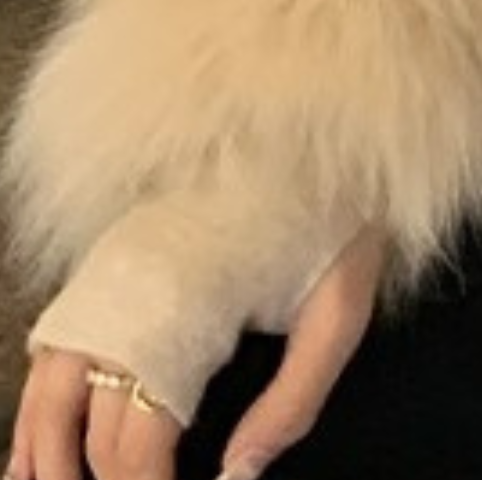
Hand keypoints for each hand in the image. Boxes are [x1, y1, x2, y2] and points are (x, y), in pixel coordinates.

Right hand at [8, 222, 385, 479]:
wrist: (321, 142)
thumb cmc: (332, 227)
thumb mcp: (337, 313)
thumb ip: (293, 401)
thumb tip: (240, 476)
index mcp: (184, 316)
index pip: (138, 441)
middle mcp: (130, 300)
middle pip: (93, 428)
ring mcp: (109, 279)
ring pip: (49, 395)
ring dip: (49, 457)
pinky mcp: (107, 263)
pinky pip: (50, 350)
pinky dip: (37, 408)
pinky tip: (38, 445)